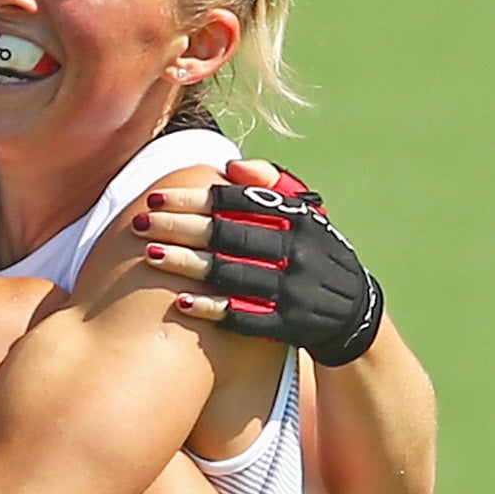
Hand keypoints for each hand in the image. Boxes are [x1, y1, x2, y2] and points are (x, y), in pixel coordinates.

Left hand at [133, 160, 383, 365]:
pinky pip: (245, 317)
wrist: (355, 314)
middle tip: (140, 222)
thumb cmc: (314, 253)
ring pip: (232, 274)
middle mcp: (298, 251)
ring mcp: (294, 291)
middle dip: (180, 227)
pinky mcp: (289, 326)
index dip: (195, 198)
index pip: (239, 202)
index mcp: (299, 219)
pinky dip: (213, 308)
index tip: (157, 196)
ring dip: (187, 264)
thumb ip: (271, 188)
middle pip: (228, 235)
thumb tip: (231, 167)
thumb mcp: (306, 215)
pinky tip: (180, 302)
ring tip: (150, 255)